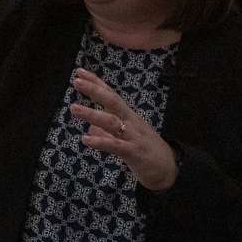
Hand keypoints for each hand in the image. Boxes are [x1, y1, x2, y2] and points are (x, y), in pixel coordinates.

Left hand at [69, 67, 178, 191]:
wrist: (168, 170)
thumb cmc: (145, 150)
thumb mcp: (125, 138)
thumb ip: (106, 133)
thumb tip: (89, 129)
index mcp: (128, 116)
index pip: (111, 95)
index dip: (96, 83)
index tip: (80, 72)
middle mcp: (131, 122)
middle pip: (112, 101)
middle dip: (94, 90)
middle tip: (76, 81)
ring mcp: (133, 136)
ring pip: (111, 122)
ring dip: (92, 114)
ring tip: (73, 108)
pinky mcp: (134, 152)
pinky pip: (115, 145)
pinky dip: (100, 141)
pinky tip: (85, 139)